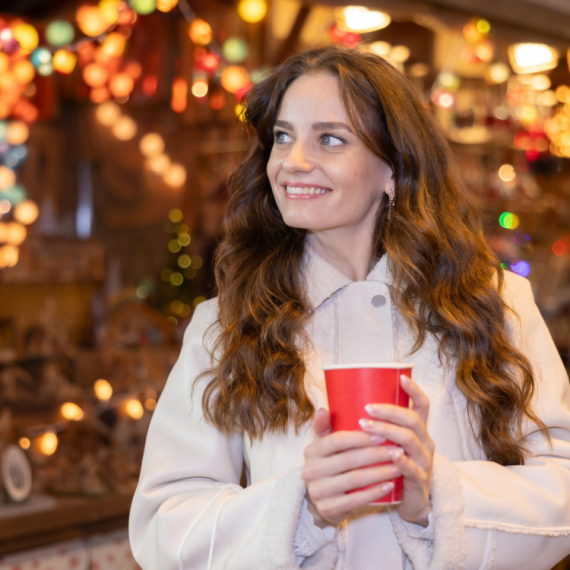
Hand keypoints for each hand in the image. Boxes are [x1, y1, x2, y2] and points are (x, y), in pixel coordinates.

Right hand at [302, 408, 401, 527]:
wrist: (323, 502)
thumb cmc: (329, 466)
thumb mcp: (324, 447)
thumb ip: (324, 428)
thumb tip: (324, 409)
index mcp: (311, 451)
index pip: (337, 441)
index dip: (361, 437)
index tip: (383, 435)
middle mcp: (311, 470)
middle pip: (349, 459)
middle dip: (376, 454)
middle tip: (397, 450)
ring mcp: (318, 491)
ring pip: (355, 479)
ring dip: (379, 472)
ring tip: (397, 467)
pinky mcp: (328, 509)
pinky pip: (356, 499)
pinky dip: (375, 492)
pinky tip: (390, 485)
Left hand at [359, 375, 433, 525]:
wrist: (405, 502)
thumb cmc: (386, 466)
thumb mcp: (374, 444)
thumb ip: (350, 428)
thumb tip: (323, 409)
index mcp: (416, 430)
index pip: (421, 406)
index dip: (414, 391)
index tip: (401, 378)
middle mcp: (424, 442)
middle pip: (413, 420)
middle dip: (390, 411)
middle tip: (367, 407)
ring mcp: (424, 461)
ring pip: (411, 440)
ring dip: (389, 431)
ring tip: (366, 426)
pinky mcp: (419, 481)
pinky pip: (412, 468)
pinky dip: (401, 461)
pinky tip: (391, 456)